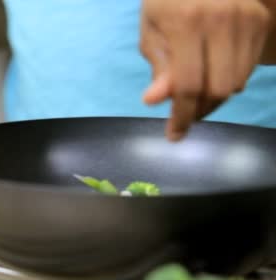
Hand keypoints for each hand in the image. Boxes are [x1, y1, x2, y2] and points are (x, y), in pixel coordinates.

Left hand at [140, 0, 272, 140]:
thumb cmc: (167, 1)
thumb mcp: (151, 30)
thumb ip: (159, 66)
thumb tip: (156, 100)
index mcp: (186, 22)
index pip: (189, 83)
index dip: (181, 115)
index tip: (174, 134)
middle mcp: (222, 20)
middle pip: (218, 89)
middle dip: (199, 111)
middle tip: (182, 117)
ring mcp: (247, 20)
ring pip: (236, 83)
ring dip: (213, 100)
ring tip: (193, 96)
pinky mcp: (261, 22)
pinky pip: (247, 70)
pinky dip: (228, 83)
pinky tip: (211, 77)